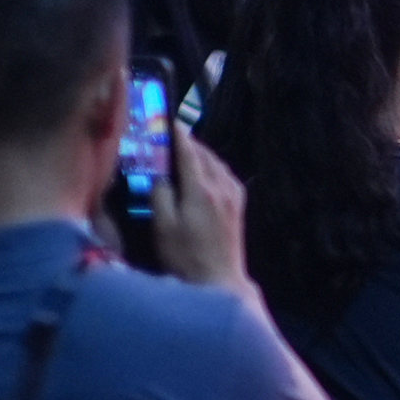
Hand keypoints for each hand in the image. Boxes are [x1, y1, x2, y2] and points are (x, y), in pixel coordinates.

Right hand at [150, 129, 253, 290]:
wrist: (219, 279)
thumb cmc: (186, 256)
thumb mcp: (163, 226)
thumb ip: (161, 195)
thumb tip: (161, 175)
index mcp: (201, 189)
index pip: (189, 152)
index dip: (177, 135)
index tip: (167, 121)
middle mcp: (222, 187)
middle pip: (205, 154)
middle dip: (188, 143)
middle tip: (170, 136)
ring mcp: (234, 195)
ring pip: (217, 163)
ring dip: (201, 154)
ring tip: (184, 151)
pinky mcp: (239, 205)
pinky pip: (225, 175)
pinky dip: (212, 167)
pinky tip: (202, 172)